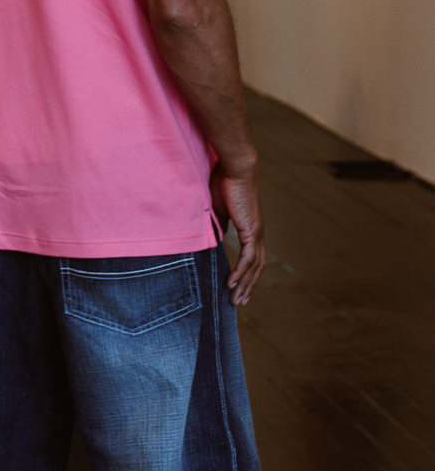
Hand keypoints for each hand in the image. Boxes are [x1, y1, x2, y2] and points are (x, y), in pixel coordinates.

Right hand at [214, 162, 265, 304]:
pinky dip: (241, 273)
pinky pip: (248, 258)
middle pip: (257, 267)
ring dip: (246, 285)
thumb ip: (217, 224)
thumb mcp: (216, 208)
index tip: (237, 287)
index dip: (246, 274)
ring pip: (254, 267)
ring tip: (236, 300)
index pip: (252, 257)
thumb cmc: (223, 182)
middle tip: (239, 302)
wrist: (235, 168)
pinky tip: (232, 284)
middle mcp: (257, 233)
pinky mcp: (251, 231)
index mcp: (251, 227)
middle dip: (248, 286)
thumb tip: (212, 236)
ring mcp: (257, 233)